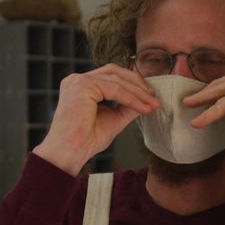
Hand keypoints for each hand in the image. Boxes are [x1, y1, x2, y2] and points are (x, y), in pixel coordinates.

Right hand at [32, 64, 158, 175]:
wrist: (70, 153)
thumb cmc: (86, 140)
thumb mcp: (113, 120)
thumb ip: (127, 107)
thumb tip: (146, 101)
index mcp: (82, 86)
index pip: (111, 75)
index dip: (132, 83)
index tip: (150, 97)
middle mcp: (77, 80)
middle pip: (114, 71)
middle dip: (137, 83)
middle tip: (154, 97)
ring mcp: (78, 81)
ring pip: (116, 80)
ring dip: (138, 93)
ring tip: (152, 105)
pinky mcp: (83, 86)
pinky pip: (114, 89)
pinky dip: (132, 99)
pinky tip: (142, 108)